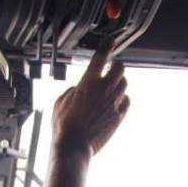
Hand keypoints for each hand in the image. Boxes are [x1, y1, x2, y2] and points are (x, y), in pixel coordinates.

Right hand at [52, 38, 129, 157]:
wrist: (74, 145)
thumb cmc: (64, 125)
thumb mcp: (61, 100)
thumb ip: (74, 90)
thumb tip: (81, 89)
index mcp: (87, 82)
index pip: (101, 56)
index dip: (107, 46)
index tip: (111, 41)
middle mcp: (104, 89)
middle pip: (120, 68)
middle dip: (117, 66)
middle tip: (112, 68)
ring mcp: (113, 102)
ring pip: (124, 84)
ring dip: (118, 83)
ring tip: (110, 88)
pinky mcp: (119, 116)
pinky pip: (127, 101)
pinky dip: (122, 99)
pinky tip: (115, 103)